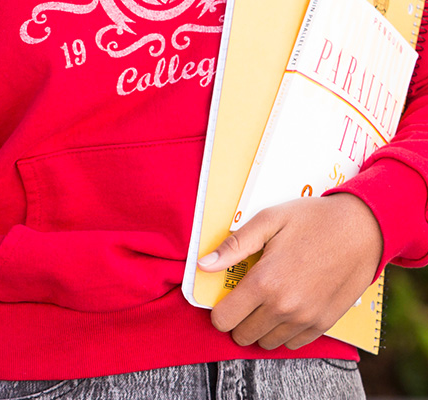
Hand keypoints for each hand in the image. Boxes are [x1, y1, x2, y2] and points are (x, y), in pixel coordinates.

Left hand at [198, 193, 382, 349]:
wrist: (360, 230)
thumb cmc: (311, 220)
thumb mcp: (267, 221)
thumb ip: (233, 246)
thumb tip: (203, 265)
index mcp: (265, 282)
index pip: (224, 319)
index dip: (218, 309)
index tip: (223, 295)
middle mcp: (284, 308)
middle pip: (243, 335)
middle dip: (237, 318)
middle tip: (244, 295)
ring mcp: (306, 320)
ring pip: (266, 343)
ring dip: (259, 326)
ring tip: (265, 299)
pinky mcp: (324, 325)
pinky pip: (292, 344)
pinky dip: (283, 331)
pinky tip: (285, 306)